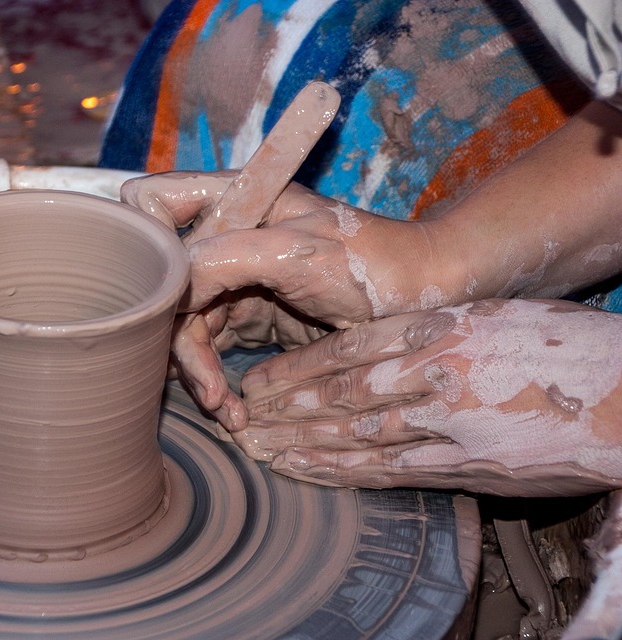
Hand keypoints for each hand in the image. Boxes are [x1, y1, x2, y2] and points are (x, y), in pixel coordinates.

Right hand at [123, 171, 439, 429]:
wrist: (425, 300)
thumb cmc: (372, 264)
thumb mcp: (297, 254)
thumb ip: (226, 257)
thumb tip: (171, 286)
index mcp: (234, 200)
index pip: (155, 202)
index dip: (146, 244)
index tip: (161, 297)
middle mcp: (227, 236)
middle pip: (165, 281)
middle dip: (176, 335)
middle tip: (207, 386)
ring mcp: (235, 278)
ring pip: (184, 324)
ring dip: (197, 371)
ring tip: (224, 409)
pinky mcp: (249, 315)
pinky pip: (211, 350)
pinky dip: (216, 381)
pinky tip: (232, 410)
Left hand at [235, 298, 621, 496]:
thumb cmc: (563, 348)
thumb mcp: (492, 318)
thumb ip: (435, 331)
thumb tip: (391, 341)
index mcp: (438, 328)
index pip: (346, 349)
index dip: (293, 369)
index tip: (256, 380)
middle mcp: (433, 372)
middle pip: (337, 392)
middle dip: (281, 407)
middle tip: (237, 417)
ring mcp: (447, 421)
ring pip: (353, 431)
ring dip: (298, 442)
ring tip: (254, 448)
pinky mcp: (464, 464)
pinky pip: (388, 468)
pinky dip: (340, 471)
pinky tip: (304, 471)